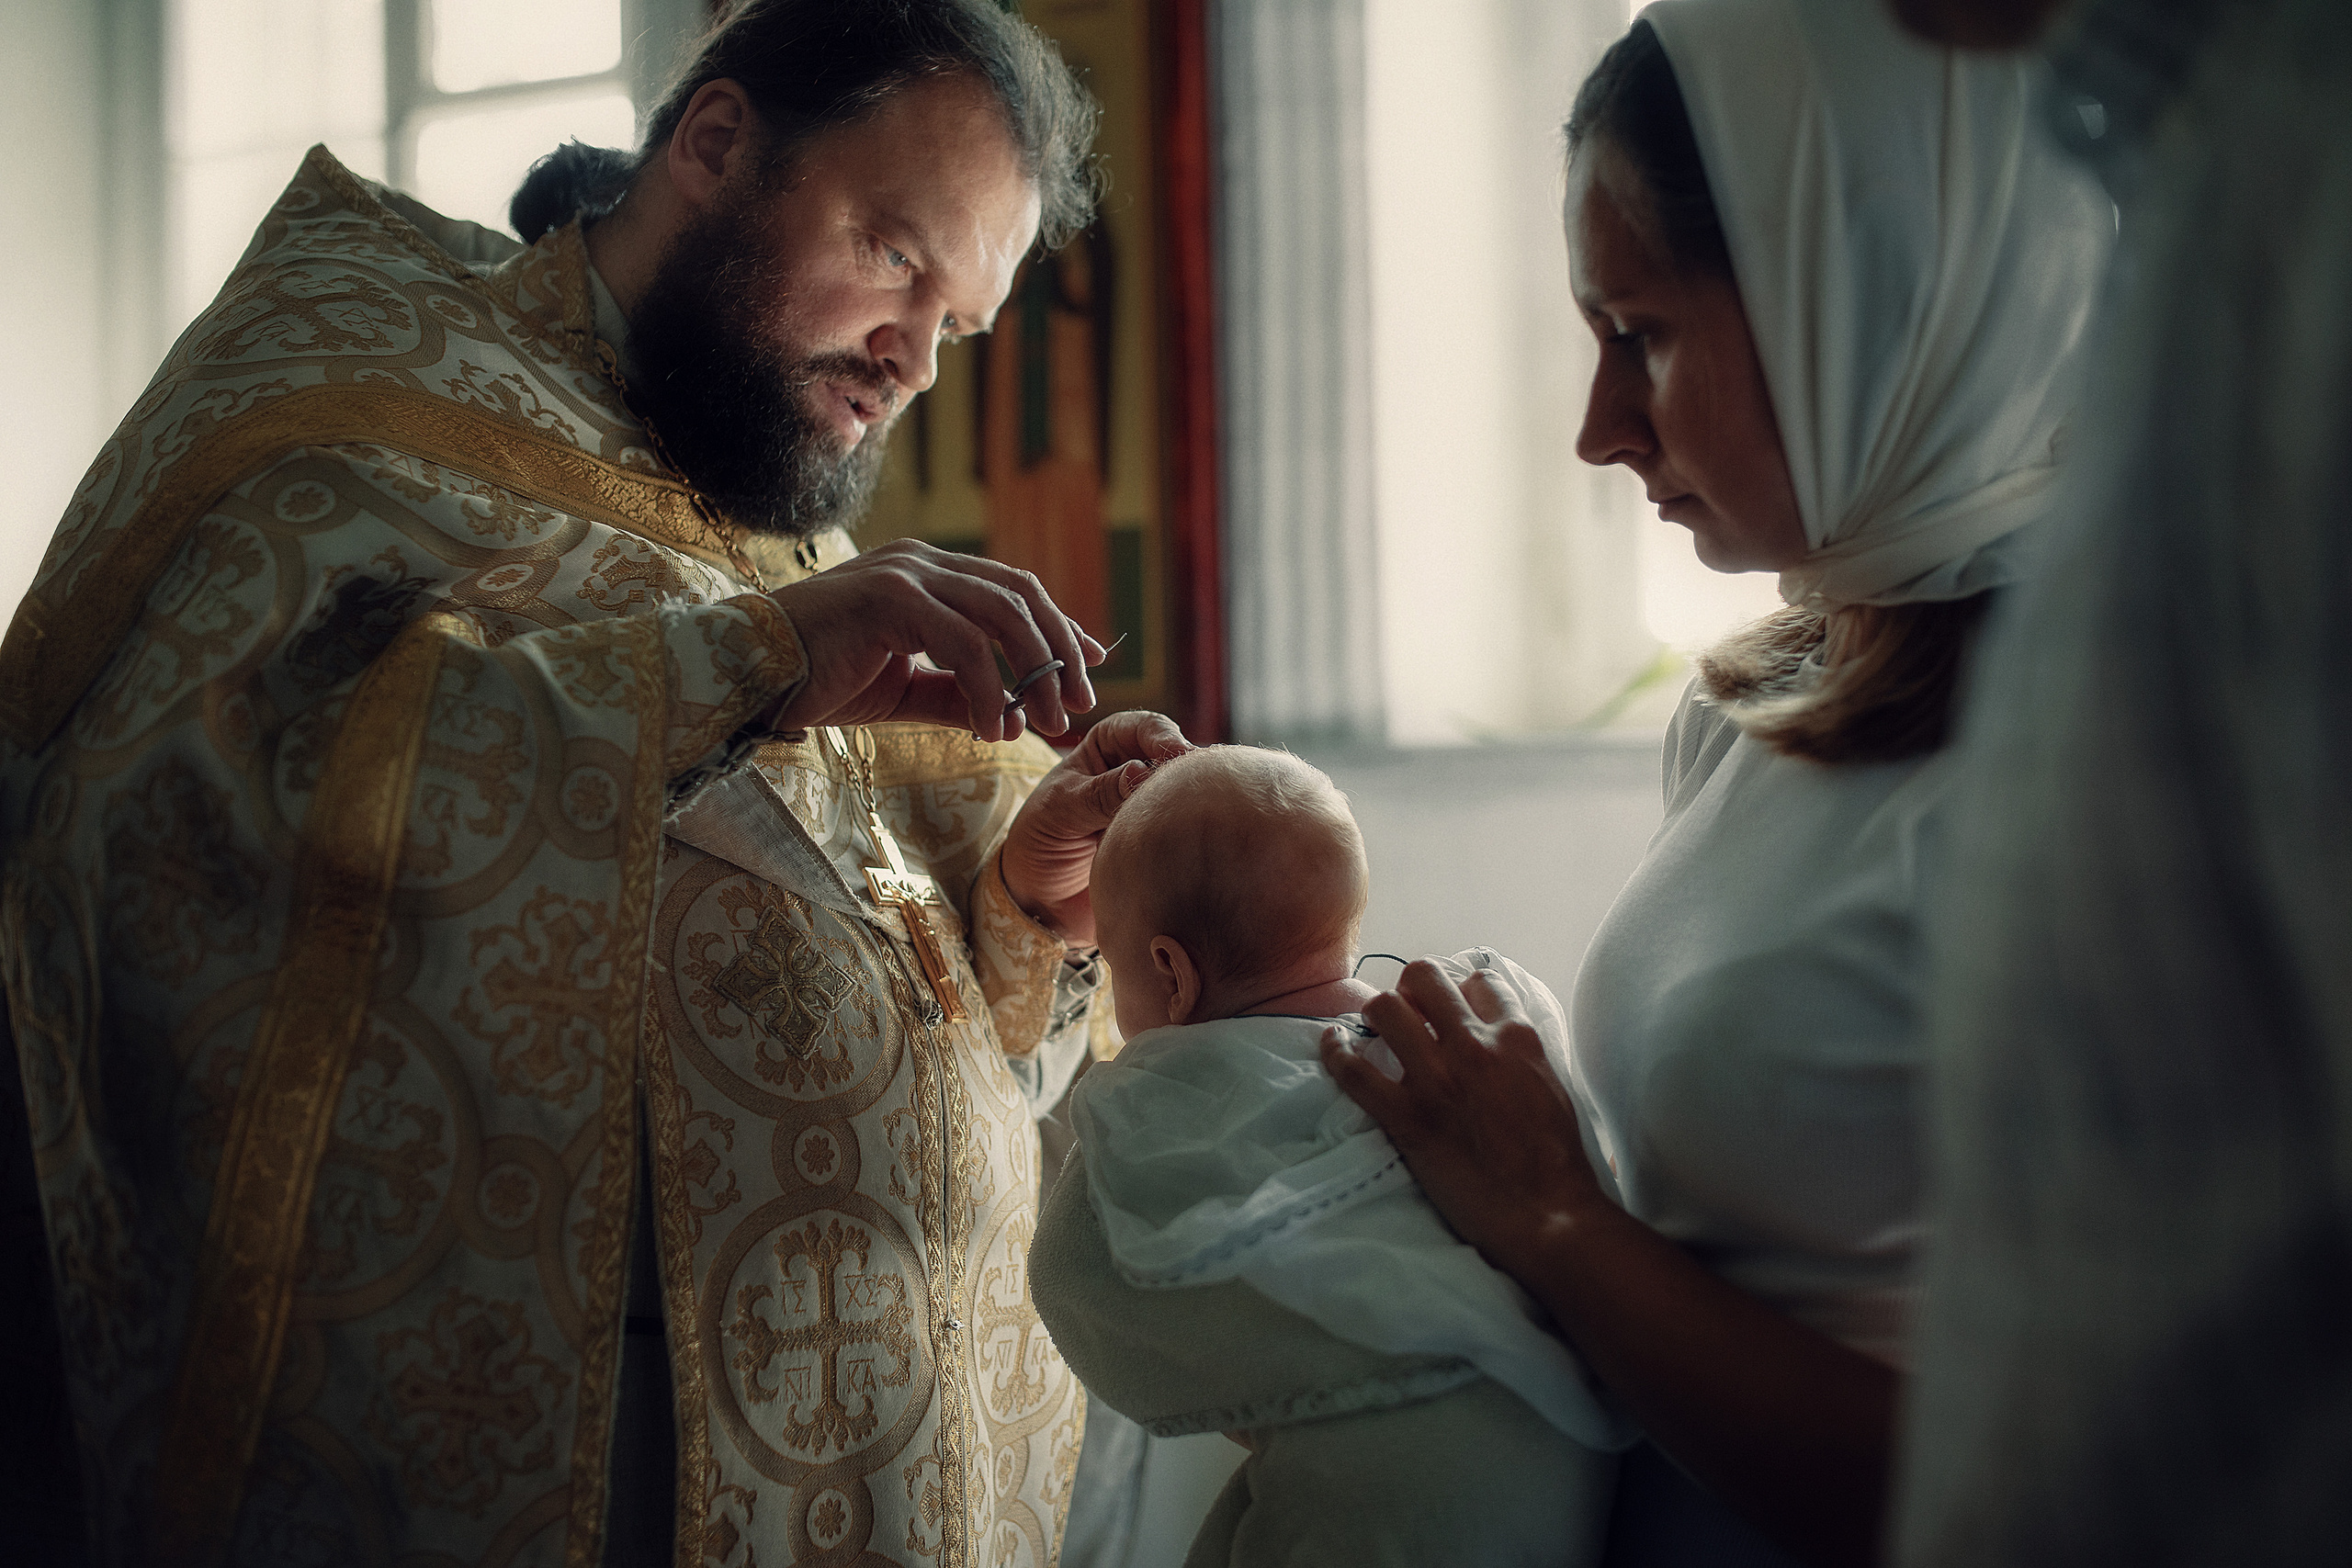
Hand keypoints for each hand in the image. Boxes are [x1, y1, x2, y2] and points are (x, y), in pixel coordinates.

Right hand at [763, 539, 1103, 741]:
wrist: (747, 676)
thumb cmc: (816, 679)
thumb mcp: (901, 690)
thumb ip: (955, 694)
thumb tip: (1012, 715)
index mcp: (925, 573)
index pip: (1012, 589)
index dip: (1059, 626)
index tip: (1092, 667)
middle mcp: (920, 561)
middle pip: (1020, 594)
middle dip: (1059, 650)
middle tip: (1078, 705)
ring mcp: (904, 573)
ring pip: (1001, 614)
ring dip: (1034, 672)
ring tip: (1046, 723)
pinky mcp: (889, 598)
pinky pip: (963, 644)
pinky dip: (989, 689)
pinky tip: (994, 728)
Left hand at [1000, 710, 1192, 943]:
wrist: (1042, 899)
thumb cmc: (1039, 843)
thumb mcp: (1059, 812)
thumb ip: (1098, 793)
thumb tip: (1141, 772)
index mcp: (1106, 746)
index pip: (1143, 726)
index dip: (1162, 735)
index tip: (1176, 753)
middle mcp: (1136, 769)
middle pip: (1175, 756)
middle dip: (1184, 767)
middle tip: (1193, 784)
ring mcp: (1153, 805)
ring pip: (1185, 791)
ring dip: (1189, 799)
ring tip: (1190, 814)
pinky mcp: (1164, 838)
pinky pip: (1186, 826)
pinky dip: (1191, 828)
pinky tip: (1192, 837)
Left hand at [1323, 961, 1609, 1267]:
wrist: (1548, 1214)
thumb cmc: (1556, 1159)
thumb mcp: (1551, 1084)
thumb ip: (1521, 1052)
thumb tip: (1497, 1035)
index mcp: (1517, 1037)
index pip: (1479, 981)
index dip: (1460, 988)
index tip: (1448, 1004)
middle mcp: (1475, 1046)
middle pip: (1424, 977)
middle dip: (1411, 986)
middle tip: (1408, 1008)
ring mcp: (1438, 1080)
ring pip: (1385, 1009)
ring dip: (1376, 1013)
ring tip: (1373, 1026)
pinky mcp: (1408, 1118)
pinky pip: (1354, 1069)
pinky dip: (1336, 1051)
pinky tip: (1333, 1043)